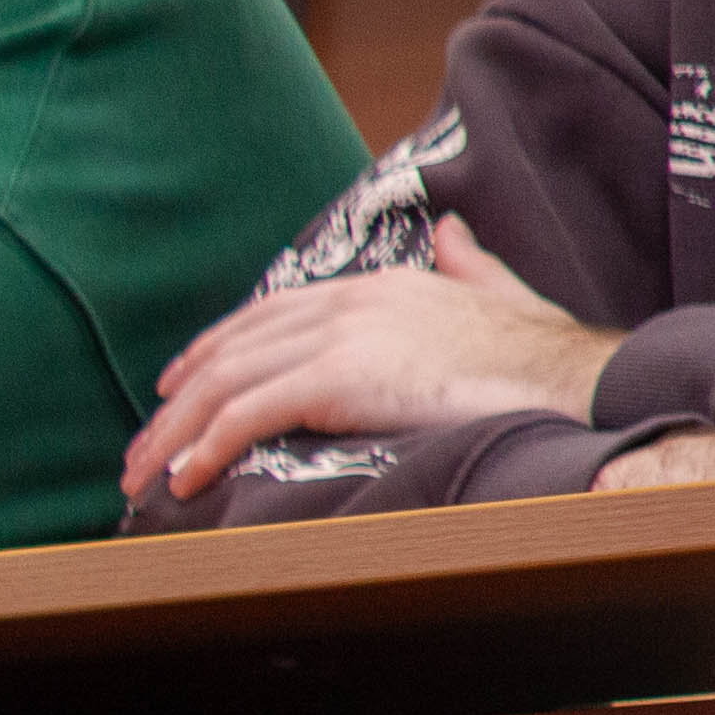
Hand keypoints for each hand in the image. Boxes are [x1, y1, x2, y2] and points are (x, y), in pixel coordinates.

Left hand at [126, 217, 622, 501]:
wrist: (572, 379)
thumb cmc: (545, 356)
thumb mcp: (498, 296)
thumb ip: (467, 266)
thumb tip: (453, 232)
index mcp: (373, 286)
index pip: (266, 315)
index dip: (212, 350)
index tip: (174, 386)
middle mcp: (346, 302)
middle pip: (232, 353)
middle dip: (177, 405)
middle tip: (142, 449)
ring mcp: (339, 338)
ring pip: (225, 387)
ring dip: (174, 436)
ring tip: (144, 481)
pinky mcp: (338, 380)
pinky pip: (246, 417)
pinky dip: (205, 450)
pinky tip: (184, 482)